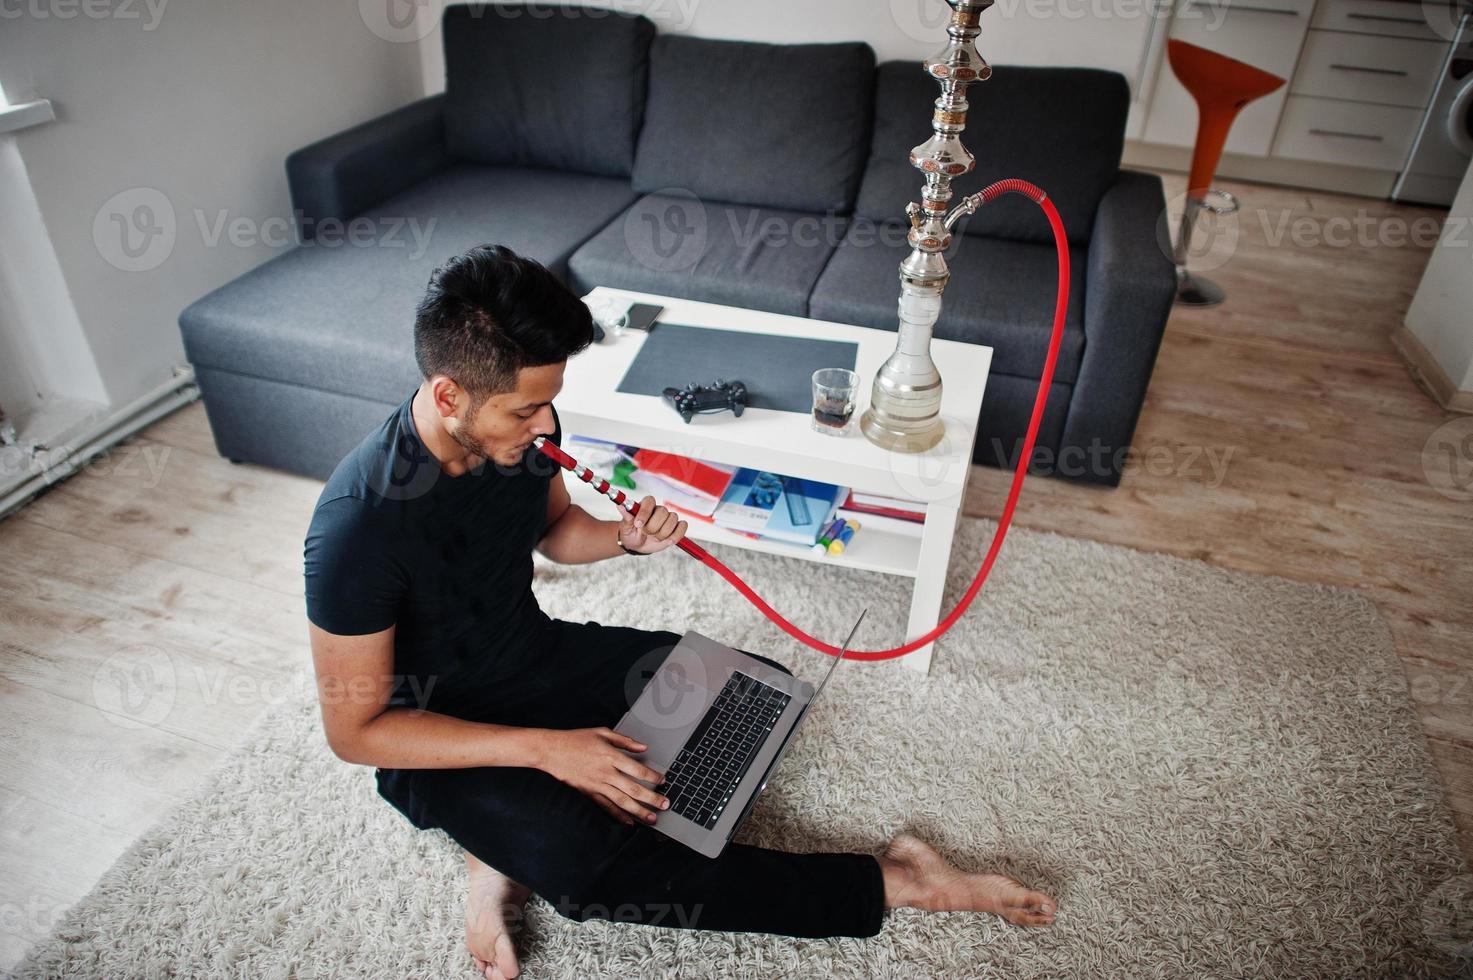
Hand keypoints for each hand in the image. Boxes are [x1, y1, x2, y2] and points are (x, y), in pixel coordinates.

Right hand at [535, 727, 669, 825]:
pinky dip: (618, 815)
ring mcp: (597, 784)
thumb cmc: (576, 739)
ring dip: (639, 811)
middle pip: (633, 789)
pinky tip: (629, 822)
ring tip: (652, 818)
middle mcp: (605, 772)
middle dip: (652, 798)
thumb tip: (643, 748)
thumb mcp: (602, 733)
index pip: (638, 769)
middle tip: (665, 804)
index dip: (653, 777)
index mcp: (610, 756)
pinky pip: (606, 806)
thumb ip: (625, 741)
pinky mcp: (589, 792)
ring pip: (622, 801)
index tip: (663, 781)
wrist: (551, 751)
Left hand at [618, 496, 687, 554]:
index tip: (638, 524)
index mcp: (645, 505)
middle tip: (646, 533)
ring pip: (673, 519)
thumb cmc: (631, 533)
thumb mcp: (625, 526)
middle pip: (663, 511)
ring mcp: (668, 518)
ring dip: (663, 533)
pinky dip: (676, 535)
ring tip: (654, 538)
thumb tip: (620, 505)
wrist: (638, 545)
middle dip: (653, 526)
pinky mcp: (676, 527)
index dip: (645, 513)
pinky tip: (667, 540)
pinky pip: (683, 526)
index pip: (650, 501)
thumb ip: (626, 516)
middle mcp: (658, 510)